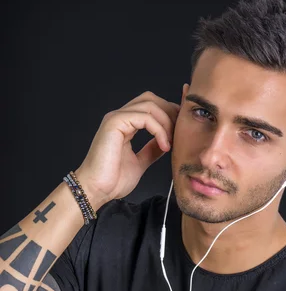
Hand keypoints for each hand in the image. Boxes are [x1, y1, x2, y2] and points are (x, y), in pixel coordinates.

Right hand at [75, 91, 179, 207]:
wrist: (96, 190)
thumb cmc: (112, 180)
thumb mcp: (141, 162)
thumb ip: (152, 149)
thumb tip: (166, 141)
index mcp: (125, 124)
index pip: (151, 107)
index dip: (170, 113)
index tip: (184, 128)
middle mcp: (120, 117)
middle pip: (152, 99)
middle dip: (170, 113)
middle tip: (180, 133)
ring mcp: (116, 118)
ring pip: (150, 104)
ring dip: (166, 122)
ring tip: (171, 142)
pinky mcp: (114, 123)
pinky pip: (144, 117)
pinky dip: (158, 129)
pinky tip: (164, 145)